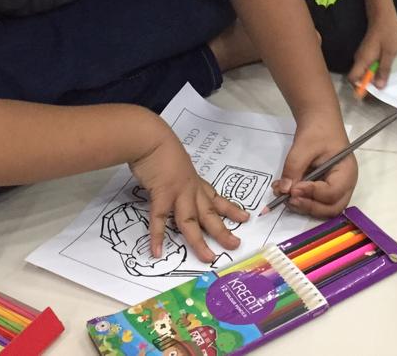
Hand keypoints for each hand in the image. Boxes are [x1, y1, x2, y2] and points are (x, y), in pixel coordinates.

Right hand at [130, 129, 247, 262]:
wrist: (150, 138)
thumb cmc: (160, 147)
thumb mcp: (175, 162)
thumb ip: (177, 174)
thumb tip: (173, 179)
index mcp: (195, 181)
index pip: (216, 198)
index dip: (231, 209)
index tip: (245, 218)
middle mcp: (191, 189)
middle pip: (210, 214)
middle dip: (223, 231)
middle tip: (236, 245)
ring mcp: (178, 193)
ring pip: (191, 221)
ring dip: (199, 241)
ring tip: (208, 258)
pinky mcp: (162, 194)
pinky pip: (159, 219)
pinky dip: (157, 236)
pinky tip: (156, 251)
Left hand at [272, 119, 356, 216]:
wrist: (319, 122)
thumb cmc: (318, 131)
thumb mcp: (304, 145)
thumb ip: (294, 168)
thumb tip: (284, 190)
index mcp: (347, 172)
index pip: (332, 193)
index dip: (312, 194)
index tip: (294, 188)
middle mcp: (344, 185)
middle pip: (330, 208)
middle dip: (309, 207)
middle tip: (290, 198)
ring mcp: (334, 189)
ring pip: (321, 209)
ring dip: (301, 205)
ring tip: (282, 194)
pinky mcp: (322, 190)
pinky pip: (313, 201)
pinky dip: (298, 200)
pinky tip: (283, 190)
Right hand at [348, 11, 396, 89]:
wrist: (384, 14)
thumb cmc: (387, 33)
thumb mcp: (389, 54)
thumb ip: (384, 70)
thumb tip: (379, 87)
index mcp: (362, 60)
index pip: (352, 78)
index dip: (360, 87)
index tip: (371, 93)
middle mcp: (359, 58)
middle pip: (358, 76)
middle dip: (369, 83)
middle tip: (383, 85)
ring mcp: (362, 54)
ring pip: (364, 70)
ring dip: (373, 75)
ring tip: (385, 75)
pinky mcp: (367, 50)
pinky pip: (367, 64)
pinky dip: (374, 68)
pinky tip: (384, 65)